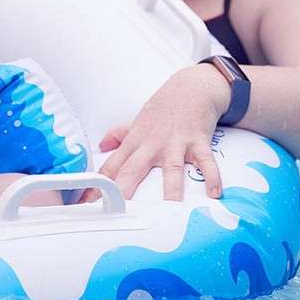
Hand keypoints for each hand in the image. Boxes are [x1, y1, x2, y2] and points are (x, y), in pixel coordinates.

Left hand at [90, 66, 224, 200]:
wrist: (191, 87)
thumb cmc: (164, 108)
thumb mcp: (138, 120)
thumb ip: (119, 134)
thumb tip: (102, 145)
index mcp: (135, 142)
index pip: (111, 166)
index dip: (97, 185)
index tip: (85, 204)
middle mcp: (152, 145)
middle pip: (134, 170)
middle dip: (122, 190)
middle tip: (114, 212)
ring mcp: (176, 143)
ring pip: (171, 169)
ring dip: (171, 189)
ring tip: (170, 210)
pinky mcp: (198, 142)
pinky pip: (206, 162)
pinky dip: (212, 176)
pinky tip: (214, 193)